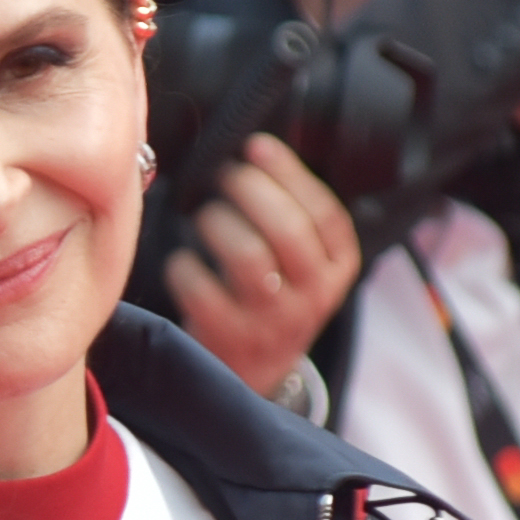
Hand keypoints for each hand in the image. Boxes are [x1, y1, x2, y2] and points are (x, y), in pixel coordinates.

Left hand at [159, 134, 361, 398]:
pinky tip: (182, 263)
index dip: (288, 172)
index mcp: (337, 269)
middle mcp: (313, 298)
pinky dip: (183, 267)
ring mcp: (272, 323)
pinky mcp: (230, 340)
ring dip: (216, 222)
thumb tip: (254, 151)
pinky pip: (201, 290)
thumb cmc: (270, 297)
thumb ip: (291, 215)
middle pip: (286, 229)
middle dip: (247, 188)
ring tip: (203, 217)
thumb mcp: (301, 263)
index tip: (256, 145)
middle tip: (223, 175)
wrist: (253, 373)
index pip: (324, 213)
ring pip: (247, 256)